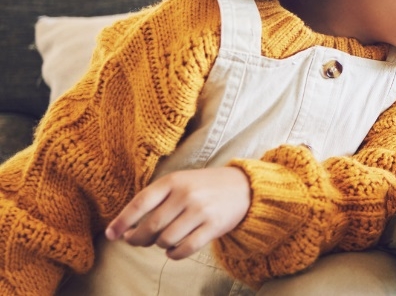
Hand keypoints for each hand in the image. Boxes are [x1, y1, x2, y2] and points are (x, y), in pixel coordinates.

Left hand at [106, 166, 251, 259]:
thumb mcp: (181, 182)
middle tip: (137, 241)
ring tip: (164, 241)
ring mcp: (200, 211)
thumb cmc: (204, 187)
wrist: (245, 187)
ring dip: (160, 245)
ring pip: (166, 240)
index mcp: (173, 181)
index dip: (122, 221)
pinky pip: (184, 249)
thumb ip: (156, 201)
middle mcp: (186, 194)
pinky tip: (174, 250)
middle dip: (138, 239)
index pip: (140, 203)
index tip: (110, 235)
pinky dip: (174, 254)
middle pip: (151, 226)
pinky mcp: (214, 226)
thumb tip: (127, 230)